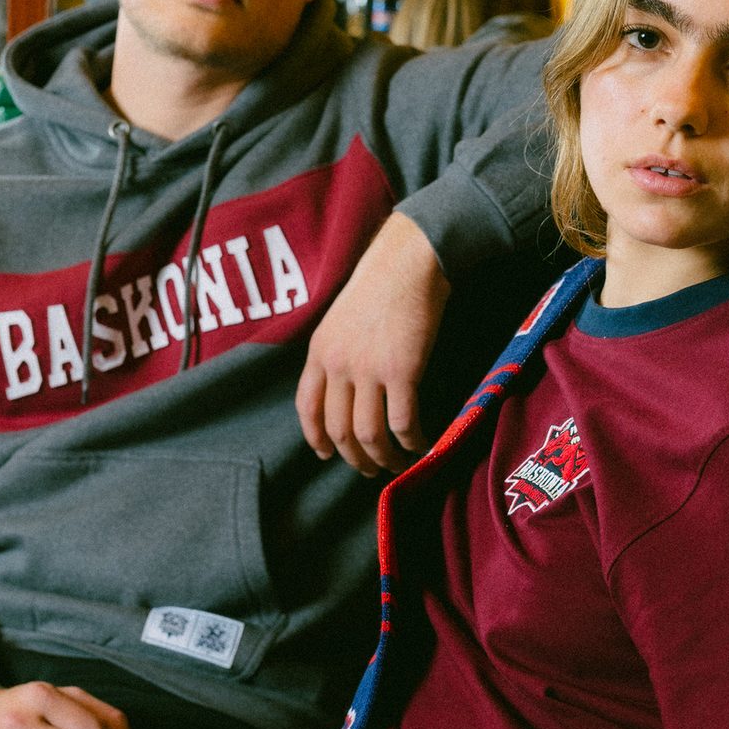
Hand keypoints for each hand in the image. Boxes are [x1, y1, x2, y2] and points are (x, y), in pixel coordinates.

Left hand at [295, 213, 450, 475]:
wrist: (409, 260)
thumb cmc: (381, 283)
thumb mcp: (341, 318)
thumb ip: (339, 352)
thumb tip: (349, 387)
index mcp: (319, 351)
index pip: (307, 407)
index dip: (316, 437)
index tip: (327, 453)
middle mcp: (338, 365)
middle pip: (339, 429)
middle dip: (355, 457)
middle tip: (371, 468)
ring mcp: (368, 370)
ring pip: (369, 434)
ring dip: (384, 458)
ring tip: (397, 465)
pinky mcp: (402, 372)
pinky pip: (402, 422)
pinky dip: (412, 442)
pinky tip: (422, 445)